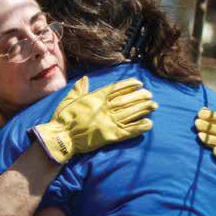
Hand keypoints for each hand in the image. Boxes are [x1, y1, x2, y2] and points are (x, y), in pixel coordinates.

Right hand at [31, 76, 156, 163]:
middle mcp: (103, 108)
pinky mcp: (111, 135)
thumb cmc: (63, 118)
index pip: (115, 89)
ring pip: (130, 113)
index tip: (139, 83)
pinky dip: (140, 126)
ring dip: (143, 109)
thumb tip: (84, 78)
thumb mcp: (68, 100)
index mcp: (94, 98)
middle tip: (150, 94)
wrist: (62, 137)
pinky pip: (129, 130)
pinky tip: (149, 123)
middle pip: (126, 100)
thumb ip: (79, 89)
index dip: (128, 85)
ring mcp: (108, 122)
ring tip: (154, 105)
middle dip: (140, 96)